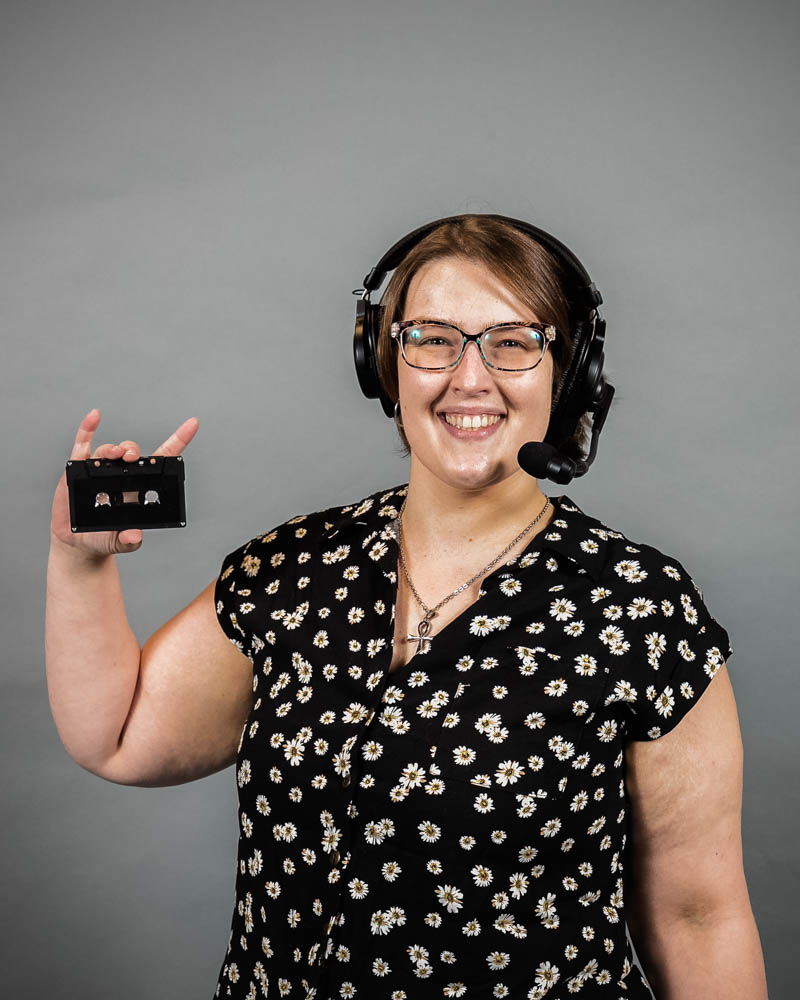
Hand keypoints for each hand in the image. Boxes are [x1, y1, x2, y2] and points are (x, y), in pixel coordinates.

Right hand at [50, 408, 198, 557]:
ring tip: (117, 455)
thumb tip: (133, 536)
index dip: (178, 441)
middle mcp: (121, 475)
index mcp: (138, 487)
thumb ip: (128, 540)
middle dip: (133, 451)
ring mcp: (100, 470)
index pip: (162, 460)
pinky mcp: (79, 469)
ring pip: (110, 451)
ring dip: (114, 449)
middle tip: (132, 457)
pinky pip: (83, 445)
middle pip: (132, 453)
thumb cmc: (104, 538)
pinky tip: (94, 417)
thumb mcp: (119, 542)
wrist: (78, 543)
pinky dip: (88, 429)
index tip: (192, 424)